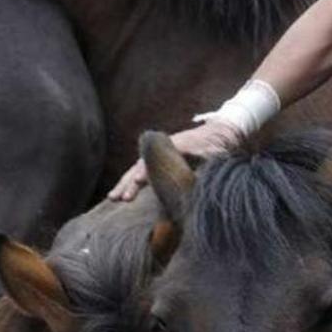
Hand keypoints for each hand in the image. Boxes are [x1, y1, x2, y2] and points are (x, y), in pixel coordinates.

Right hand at [107, 120, 243, 200]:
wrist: (219, 133)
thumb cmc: (218, 145)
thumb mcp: (215, 152)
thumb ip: (206, 157)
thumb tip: (202, 169)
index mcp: (175, 146)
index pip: (157, 160)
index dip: (146, 172)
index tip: (137, 182)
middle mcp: (163, 149)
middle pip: (141, 165)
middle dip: (129, 182)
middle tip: (119, 198)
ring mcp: (160, 155)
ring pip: (137, 169)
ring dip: (124, 184)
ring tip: (112, 198)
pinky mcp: (160, 163)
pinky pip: (142, 172)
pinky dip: (130, 183)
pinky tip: (121, 195)